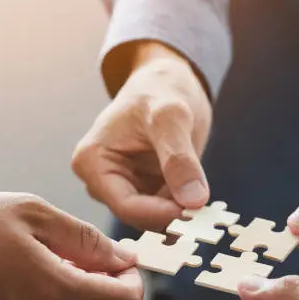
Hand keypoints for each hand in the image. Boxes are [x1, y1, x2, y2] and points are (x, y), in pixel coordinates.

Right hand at [72, 40, 211, 230]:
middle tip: (206, 218)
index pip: (125, 205)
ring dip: (179, 215)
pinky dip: (183, 208)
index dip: (161, 215)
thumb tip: (193, 200)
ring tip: (207, 208)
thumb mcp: (171, 117)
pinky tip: (201, 202)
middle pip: (136, 215)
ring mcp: (120, 185)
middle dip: (170, 217)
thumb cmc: (159, 89)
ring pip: (151, 217)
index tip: (194, 214)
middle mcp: (100, 179)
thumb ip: (179, 159)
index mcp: (91, 161)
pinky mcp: (141, 189)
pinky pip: (162, 209)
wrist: (166, 81)